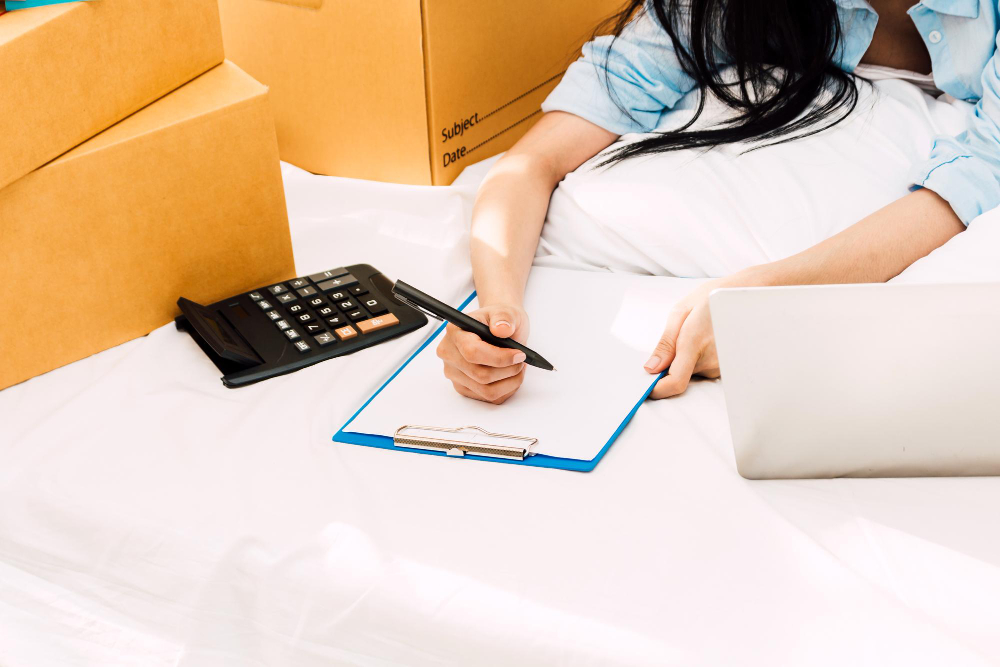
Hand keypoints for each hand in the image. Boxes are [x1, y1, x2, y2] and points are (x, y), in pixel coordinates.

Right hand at [436, 304, 529, 403]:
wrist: (498, 329)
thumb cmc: (500, 321)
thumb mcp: (507, 312)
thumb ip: (504, 317)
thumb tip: (501, 328)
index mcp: (455, 331)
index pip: (472, 353)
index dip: (499, 357)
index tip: (519, 354)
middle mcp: (449, 353)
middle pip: (480, 375)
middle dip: (508, 370)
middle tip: (522, 360)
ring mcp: (454, 372)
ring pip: (486, 390)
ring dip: (510, 382)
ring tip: (518, 368)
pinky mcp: (463, 387)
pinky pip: (488, 397)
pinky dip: (506, 389)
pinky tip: (510, 375)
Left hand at [644, 279, 726, 398]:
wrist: (742, 293)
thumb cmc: (710, 299)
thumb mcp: (680, 313)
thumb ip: (665, 344)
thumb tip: (652, 368)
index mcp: (695, 343)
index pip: (675, 382)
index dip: (658, 390)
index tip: (647, 388)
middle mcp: (711, 359)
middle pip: (680, 377)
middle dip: (671, 365)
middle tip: (677, 340)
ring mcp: (721, 365)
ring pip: (692, 372)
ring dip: (686, 360)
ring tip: (696, 334)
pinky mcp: (726, 366)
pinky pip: (704, 369)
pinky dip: (698, 358)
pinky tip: (705, 339)